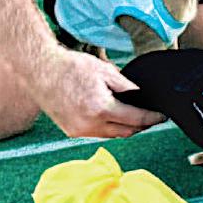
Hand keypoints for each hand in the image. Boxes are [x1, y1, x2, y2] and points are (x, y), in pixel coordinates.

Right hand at [27, 46, 163, 138]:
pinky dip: (108, 128)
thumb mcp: (105, 70)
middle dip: (140, 126)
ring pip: (111, 135)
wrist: (41, 71)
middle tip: (150, 117)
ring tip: (134, 116)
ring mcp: (79, 130)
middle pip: (125, 132)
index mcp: (100, 108)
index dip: (151, 118)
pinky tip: (113, 117)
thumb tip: (141, 96)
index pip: (135, 119)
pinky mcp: (71, 131)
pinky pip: (97, 133)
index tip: (161, 116)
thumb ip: (126, 86)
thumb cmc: (71, 67)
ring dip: (124, 128)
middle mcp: (89, 124)